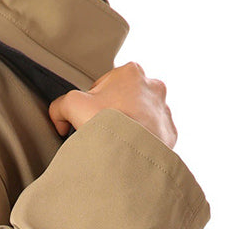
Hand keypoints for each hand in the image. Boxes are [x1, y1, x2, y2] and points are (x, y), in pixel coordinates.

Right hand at [48, 62, 177, 149]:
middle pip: (122, 100)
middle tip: (101, 133)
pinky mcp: (170, 132)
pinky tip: (128, 151)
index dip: (90, 105)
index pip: (102, 86)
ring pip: (139, 117)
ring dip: (128, 128)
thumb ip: (60, 105)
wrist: (132, 157)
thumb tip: (59, 116)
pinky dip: (140, 142)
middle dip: (112, 115)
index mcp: (131, 72)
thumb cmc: (107, 127)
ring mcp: (164, 109)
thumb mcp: (72, 105)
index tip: (87, 121)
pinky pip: (151, 136)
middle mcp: (153, 86)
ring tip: (115, 144)